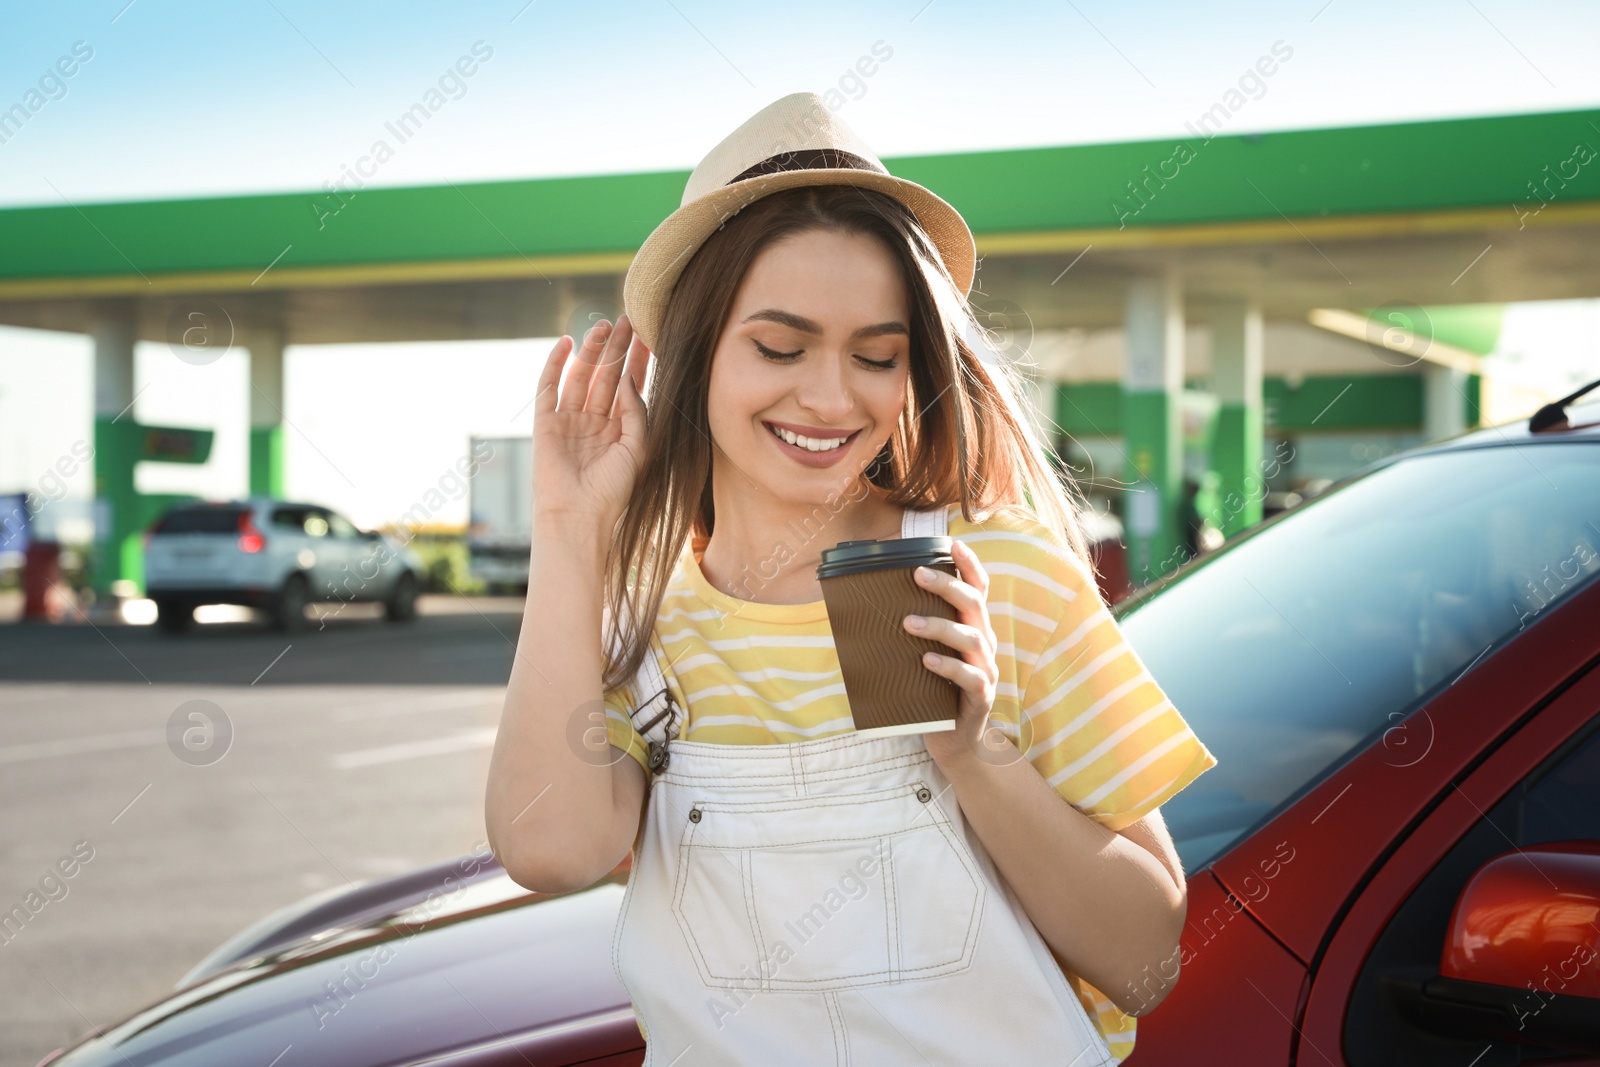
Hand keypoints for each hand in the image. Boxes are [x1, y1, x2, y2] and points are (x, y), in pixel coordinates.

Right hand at [532, 315, 651, 533]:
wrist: (579, 514)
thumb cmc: (613, 489)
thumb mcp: (637, 448)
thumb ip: (635, 411)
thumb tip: (627, 377)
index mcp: (618, 430)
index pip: (628, 388)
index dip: (636, 363)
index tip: (645, 337)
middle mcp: (594, 422)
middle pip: (606, 377)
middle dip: (616, 350)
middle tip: (626, 321)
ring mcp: (569, 421)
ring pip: (581, 377)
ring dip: (591, 351)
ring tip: (603, 327)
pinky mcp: (546, 423)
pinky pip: (549, 387)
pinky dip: (555, 364)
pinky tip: (567, 344)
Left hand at [907, 539, 1002, 771]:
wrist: (954, 742)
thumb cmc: (934, 691)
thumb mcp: (924, 655)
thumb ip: (913, 632)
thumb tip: (866, 608)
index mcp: (974, 628)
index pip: (978, 589)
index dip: (970, 565)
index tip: (953, 544)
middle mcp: (984, 643)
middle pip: (974, 605)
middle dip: (946, 585)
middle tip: (917, 574)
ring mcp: (986, 670)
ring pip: (971, 638)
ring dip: (939, 626)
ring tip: (907, 622)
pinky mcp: (981, 697)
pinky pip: (971, 677)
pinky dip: (948, 667)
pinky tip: (926, 661)